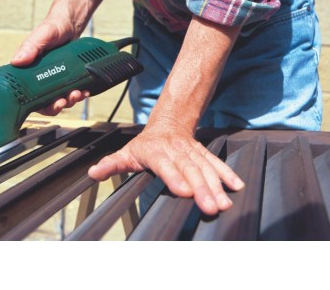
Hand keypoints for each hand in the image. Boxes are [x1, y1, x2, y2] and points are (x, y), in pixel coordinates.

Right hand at [11, 18, 87, 114]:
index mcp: (27, 71)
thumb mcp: (42, 35)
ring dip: (69, 100)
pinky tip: (84, 90)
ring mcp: (53, 79)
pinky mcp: (65, 78)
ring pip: (59, 99)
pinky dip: (78, 94)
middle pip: (45, 102)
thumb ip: (31, 46)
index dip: (40, 105)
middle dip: (56, 105)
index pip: (28, 96)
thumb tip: (17, 61)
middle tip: (64, 101)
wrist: (70, 24)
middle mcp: (39, 78)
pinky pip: (70, 91)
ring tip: (77, 93)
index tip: (51, 104)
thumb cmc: (52, 27)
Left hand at [88, 119, 244, 214]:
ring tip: (225, 201)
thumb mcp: (127, 151)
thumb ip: (111, 164)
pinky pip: (215, 162)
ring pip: (204, 167)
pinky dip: (227, 173)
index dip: (174, 177)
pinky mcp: (202, 153)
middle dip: (201, 187)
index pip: (165, 165)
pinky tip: (236, 185)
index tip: (184, 191)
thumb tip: (93, 173)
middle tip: (211, 205)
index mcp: (155, 151)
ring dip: (216, 184)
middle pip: (189, 169)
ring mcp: (191, 151)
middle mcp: (175, 150)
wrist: (167, 123)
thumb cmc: (145, 144)